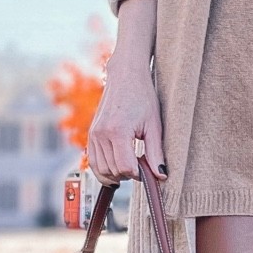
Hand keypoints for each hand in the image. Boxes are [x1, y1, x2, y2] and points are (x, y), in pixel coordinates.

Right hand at [87, 0, 165, 182]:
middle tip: (142, 163)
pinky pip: (93, 162)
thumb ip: (156, 153)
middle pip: (113, 171)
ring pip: (101, 170)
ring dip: (116, 173)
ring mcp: (93, 134)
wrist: (126, 77)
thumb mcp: (154, 125)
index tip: (148, 166)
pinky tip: (118, 164)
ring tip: (131, 163)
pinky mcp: (91, 134)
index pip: (125, 168)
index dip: (139, 173)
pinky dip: (105, 168)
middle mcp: (101, 134)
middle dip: (129, 173)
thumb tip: (161, 175)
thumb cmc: (142, 96)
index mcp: (117, 131)